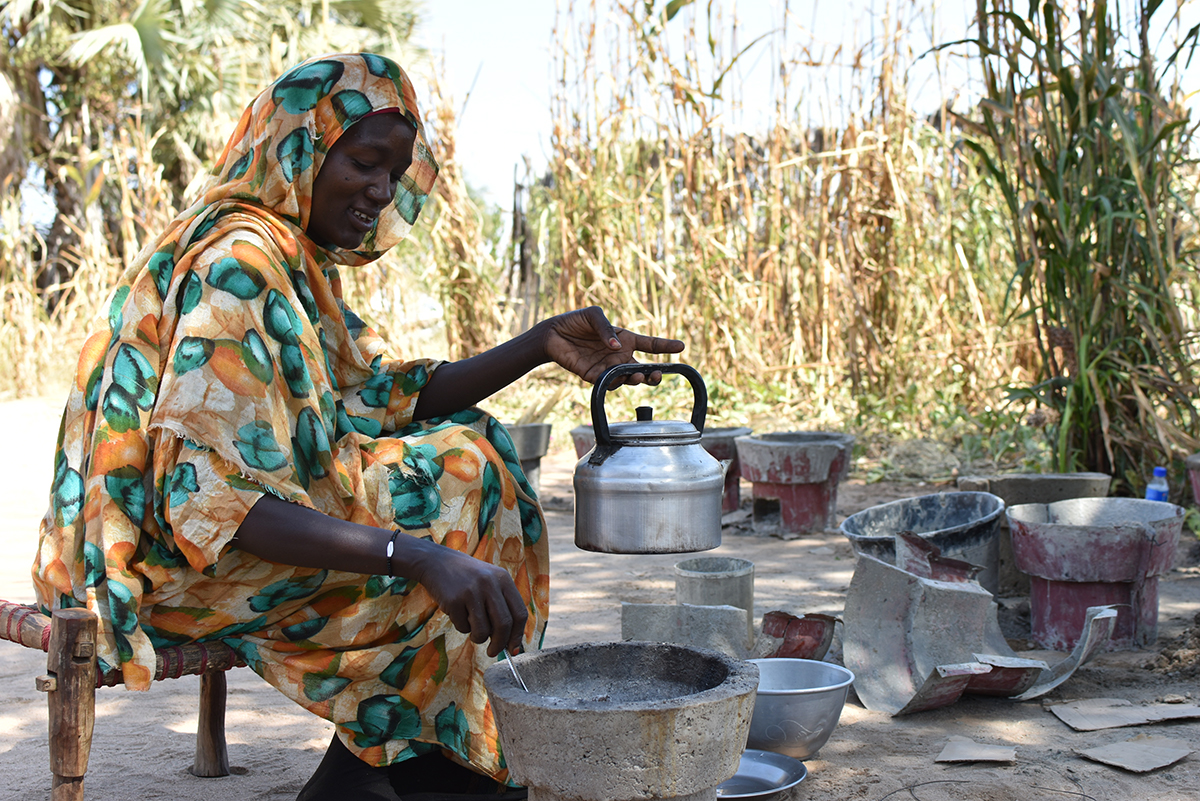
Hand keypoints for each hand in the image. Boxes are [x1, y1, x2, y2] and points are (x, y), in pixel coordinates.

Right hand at [409, 538, 529, 656]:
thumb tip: (511, 642)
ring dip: (478, 637)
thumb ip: (501, 606)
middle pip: (503, 625)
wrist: (436, 562)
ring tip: (472, 629)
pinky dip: (461, 627)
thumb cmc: (467, 577)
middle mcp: (489, 583)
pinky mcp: (453, 600)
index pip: (519, 613)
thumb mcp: (490, 581)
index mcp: (503, 579)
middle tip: (492, 652)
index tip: (513, 649)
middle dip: (499, 644)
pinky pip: (463, 627)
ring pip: (483, 631)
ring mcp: (471, 591)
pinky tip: (457, 613)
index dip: (517, 635)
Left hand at [542, 306, 684, 385]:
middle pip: (643, 370)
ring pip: (627, 379)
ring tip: (636, 376)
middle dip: (653, 375)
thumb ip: (605, 328)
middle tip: (657, 375)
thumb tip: (615, 346)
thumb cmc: (575, 321)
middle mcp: (619, 356)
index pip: (650, 345)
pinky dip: (613, 382)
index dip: (666, 346)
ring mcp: (608, 367)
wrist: (552, 334)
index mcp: (625, 339)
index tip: (681, 347)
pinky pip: (607, 383)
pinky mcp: (593, 376)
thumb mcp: (593, 315)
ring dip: (635, 380)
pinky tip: (615, 377)